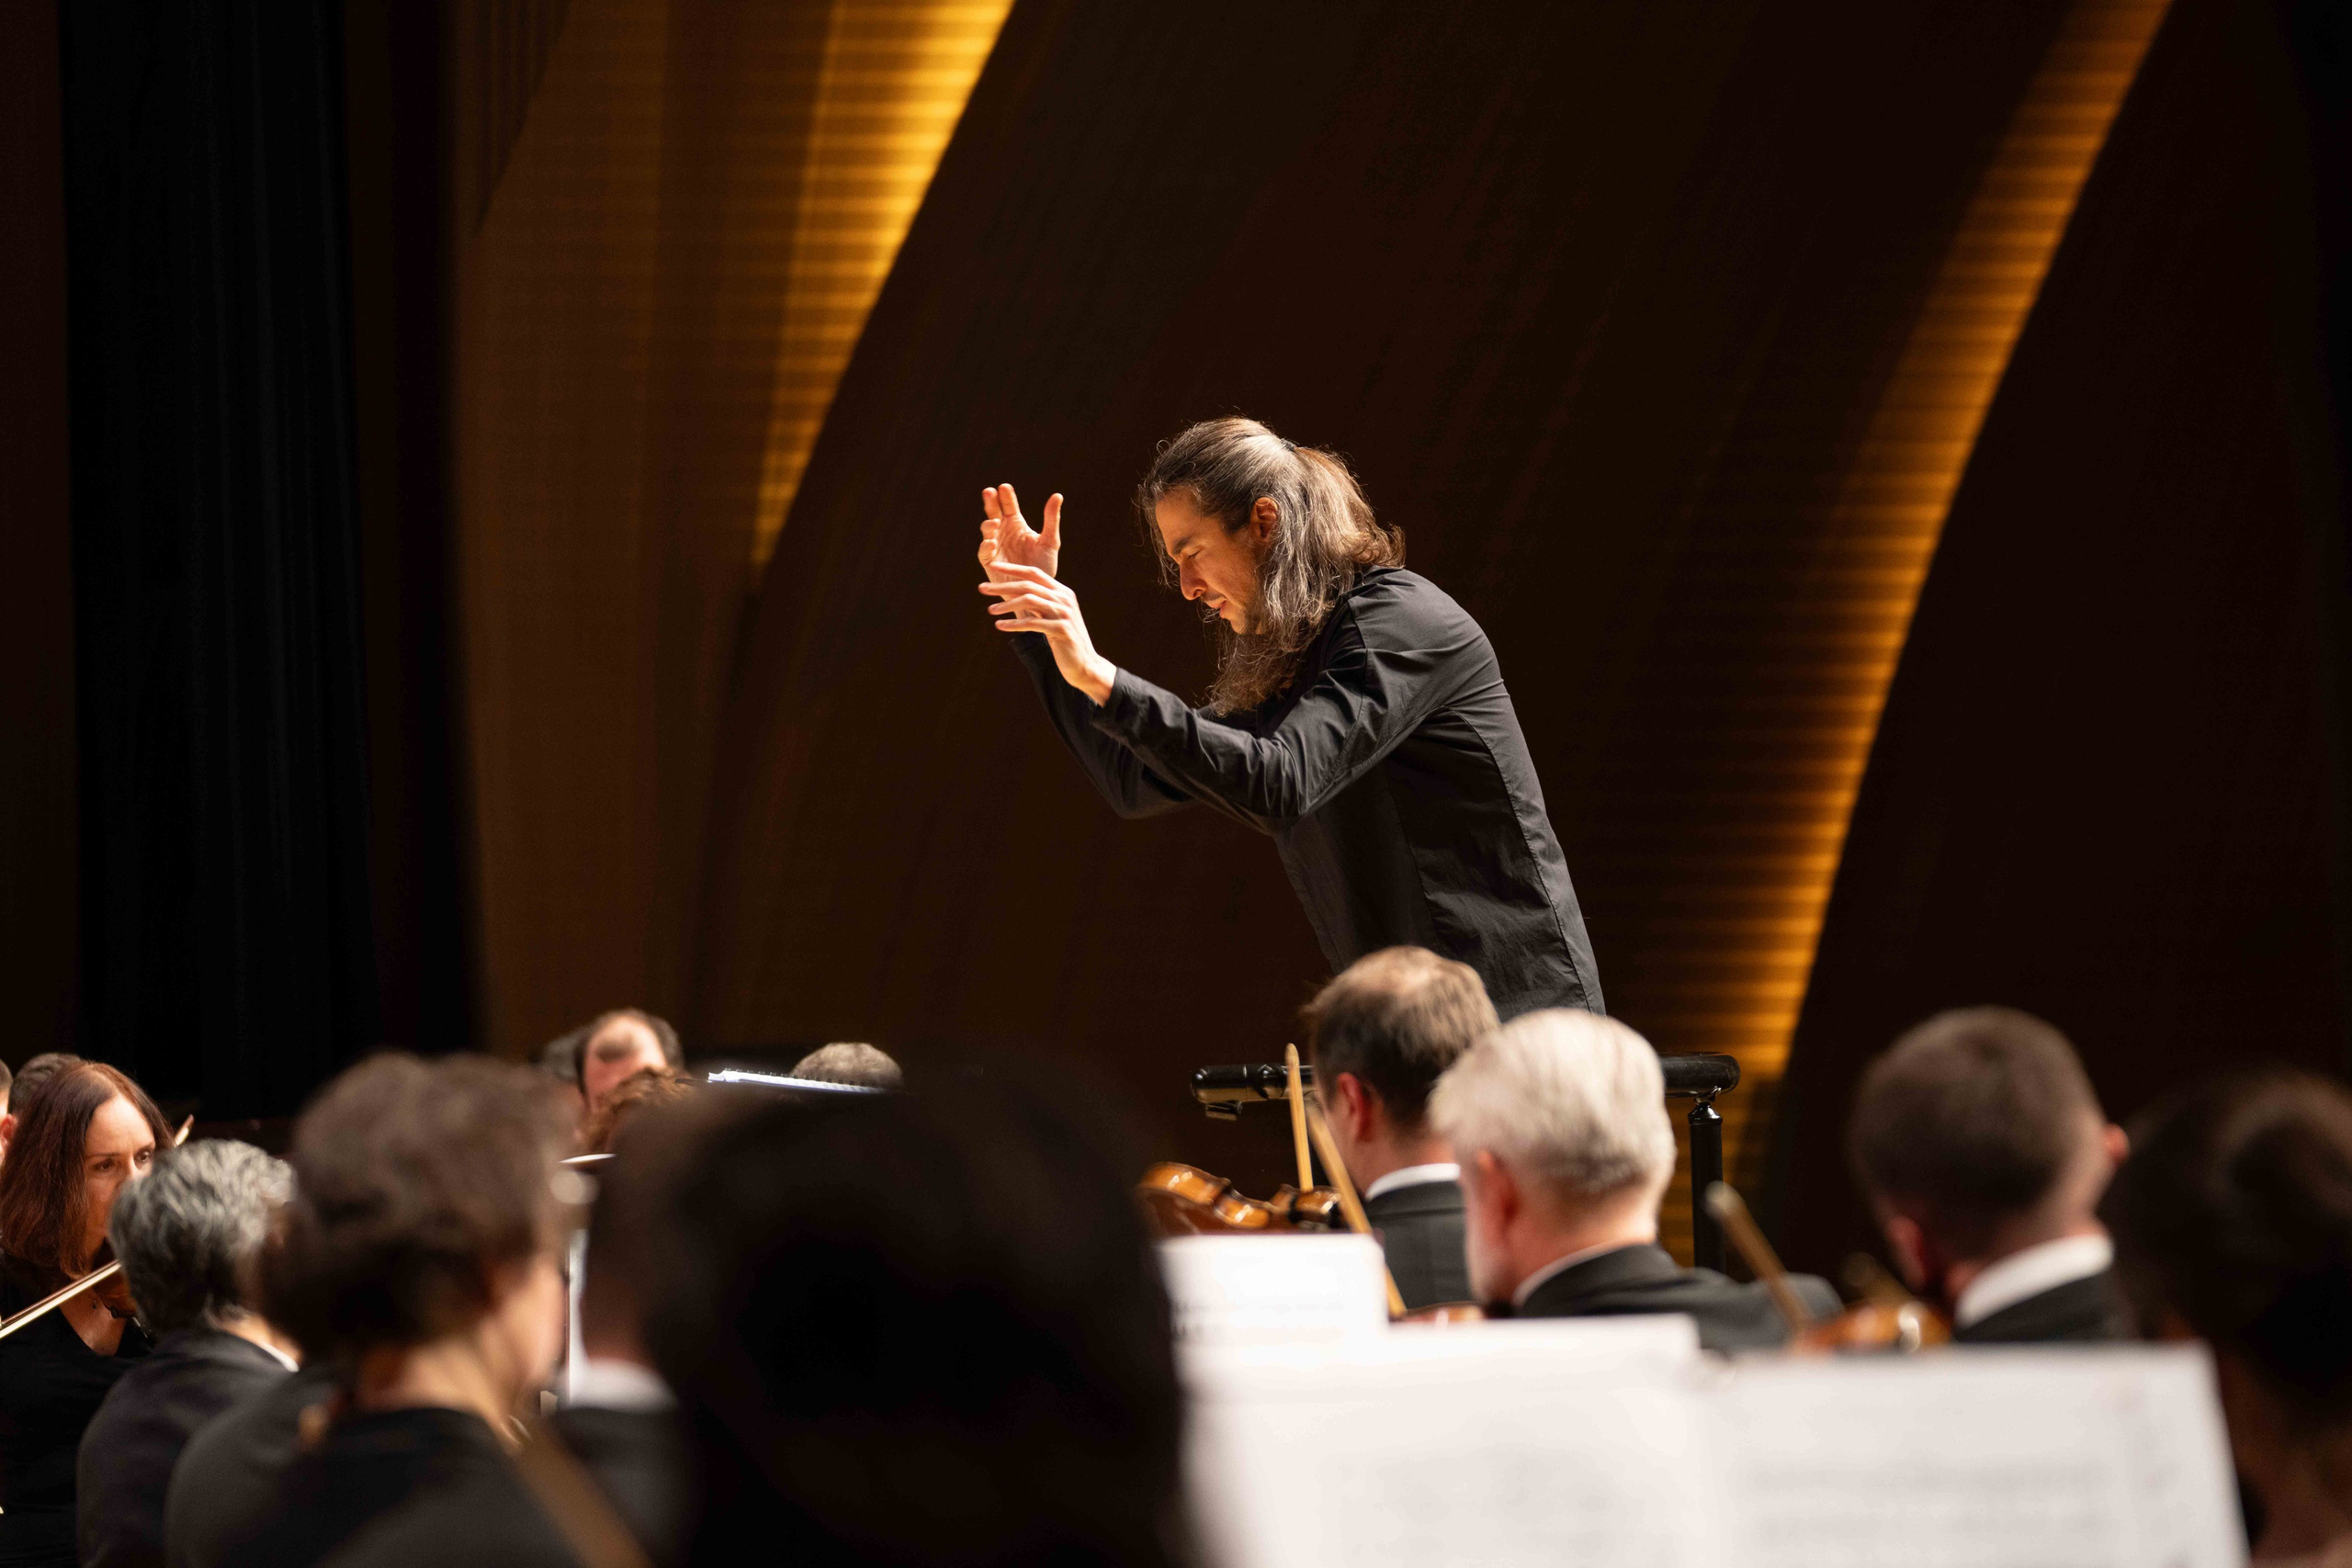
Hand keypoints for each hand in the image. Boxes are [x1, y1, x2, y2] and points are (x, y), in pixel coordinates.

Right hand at [978, 483, 1058, 578]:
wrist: (1038, 592)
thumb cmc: (1044, 566)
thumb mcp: (1050, 541)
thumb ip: (1052, 519)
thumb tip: (1057, 495)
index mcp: (1016, 524)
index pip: (1009, 505)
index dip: (1006, 496)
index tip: (1005, 487)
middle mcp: (1003, 532)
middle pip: (994, 512)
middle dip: (991, 502)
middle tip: (989, 492)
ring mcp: (995, 546)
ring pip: (987, 530)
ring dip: (988, 524)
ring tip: (995, 521)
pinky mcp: (989, 562)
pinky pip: (984, 552)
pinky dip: (986, 546)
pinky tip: (992, 542)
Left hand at [980, 561, 1115, 703]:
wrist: (1085, 664)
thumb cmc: (1064, 641)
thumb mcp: (1052, 617)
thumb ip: (1039, 604)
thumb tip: (1015, 594)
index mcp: (1062, 592)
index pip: (1035, 573)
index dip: (1013, 569)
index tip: (994, 567)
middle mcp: (1064, 599)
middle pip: (1028, 585)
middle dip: (1003, 586)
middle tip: (982, 588)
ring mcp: (1064, 613)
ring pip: (1029, 601)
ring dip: (1006, 605)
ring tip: (990, 611)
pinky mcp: (1061, 629)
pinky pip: (1032, 623)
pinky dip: (1013, 624)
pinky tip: (1000, 625)